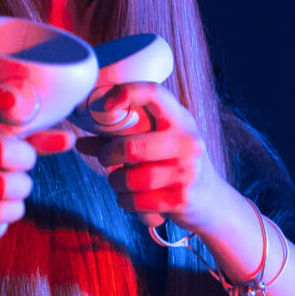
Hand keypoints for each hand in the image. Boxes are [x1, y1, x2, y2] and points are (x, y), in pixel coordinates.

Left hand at [73, 81, 227, 230]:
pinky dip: (126, 202)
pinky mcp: (182, 199)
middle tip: (105, 158)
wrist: (212, 201)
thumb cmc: (176, 166)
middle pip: (131, 146)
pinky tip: (132, 199)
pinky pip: (137, 201)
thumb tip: (81, 143)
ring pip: (130, 178)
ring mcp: (187, 171)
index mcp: (180, 120)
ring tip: (121, 182)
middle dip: (108, 155)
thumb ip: (121, 140)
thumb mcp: (158, 145)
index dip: (126, 93)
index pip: (154, 94)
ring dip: (116, 182)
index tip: (105, 104)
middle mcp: (187, 142)